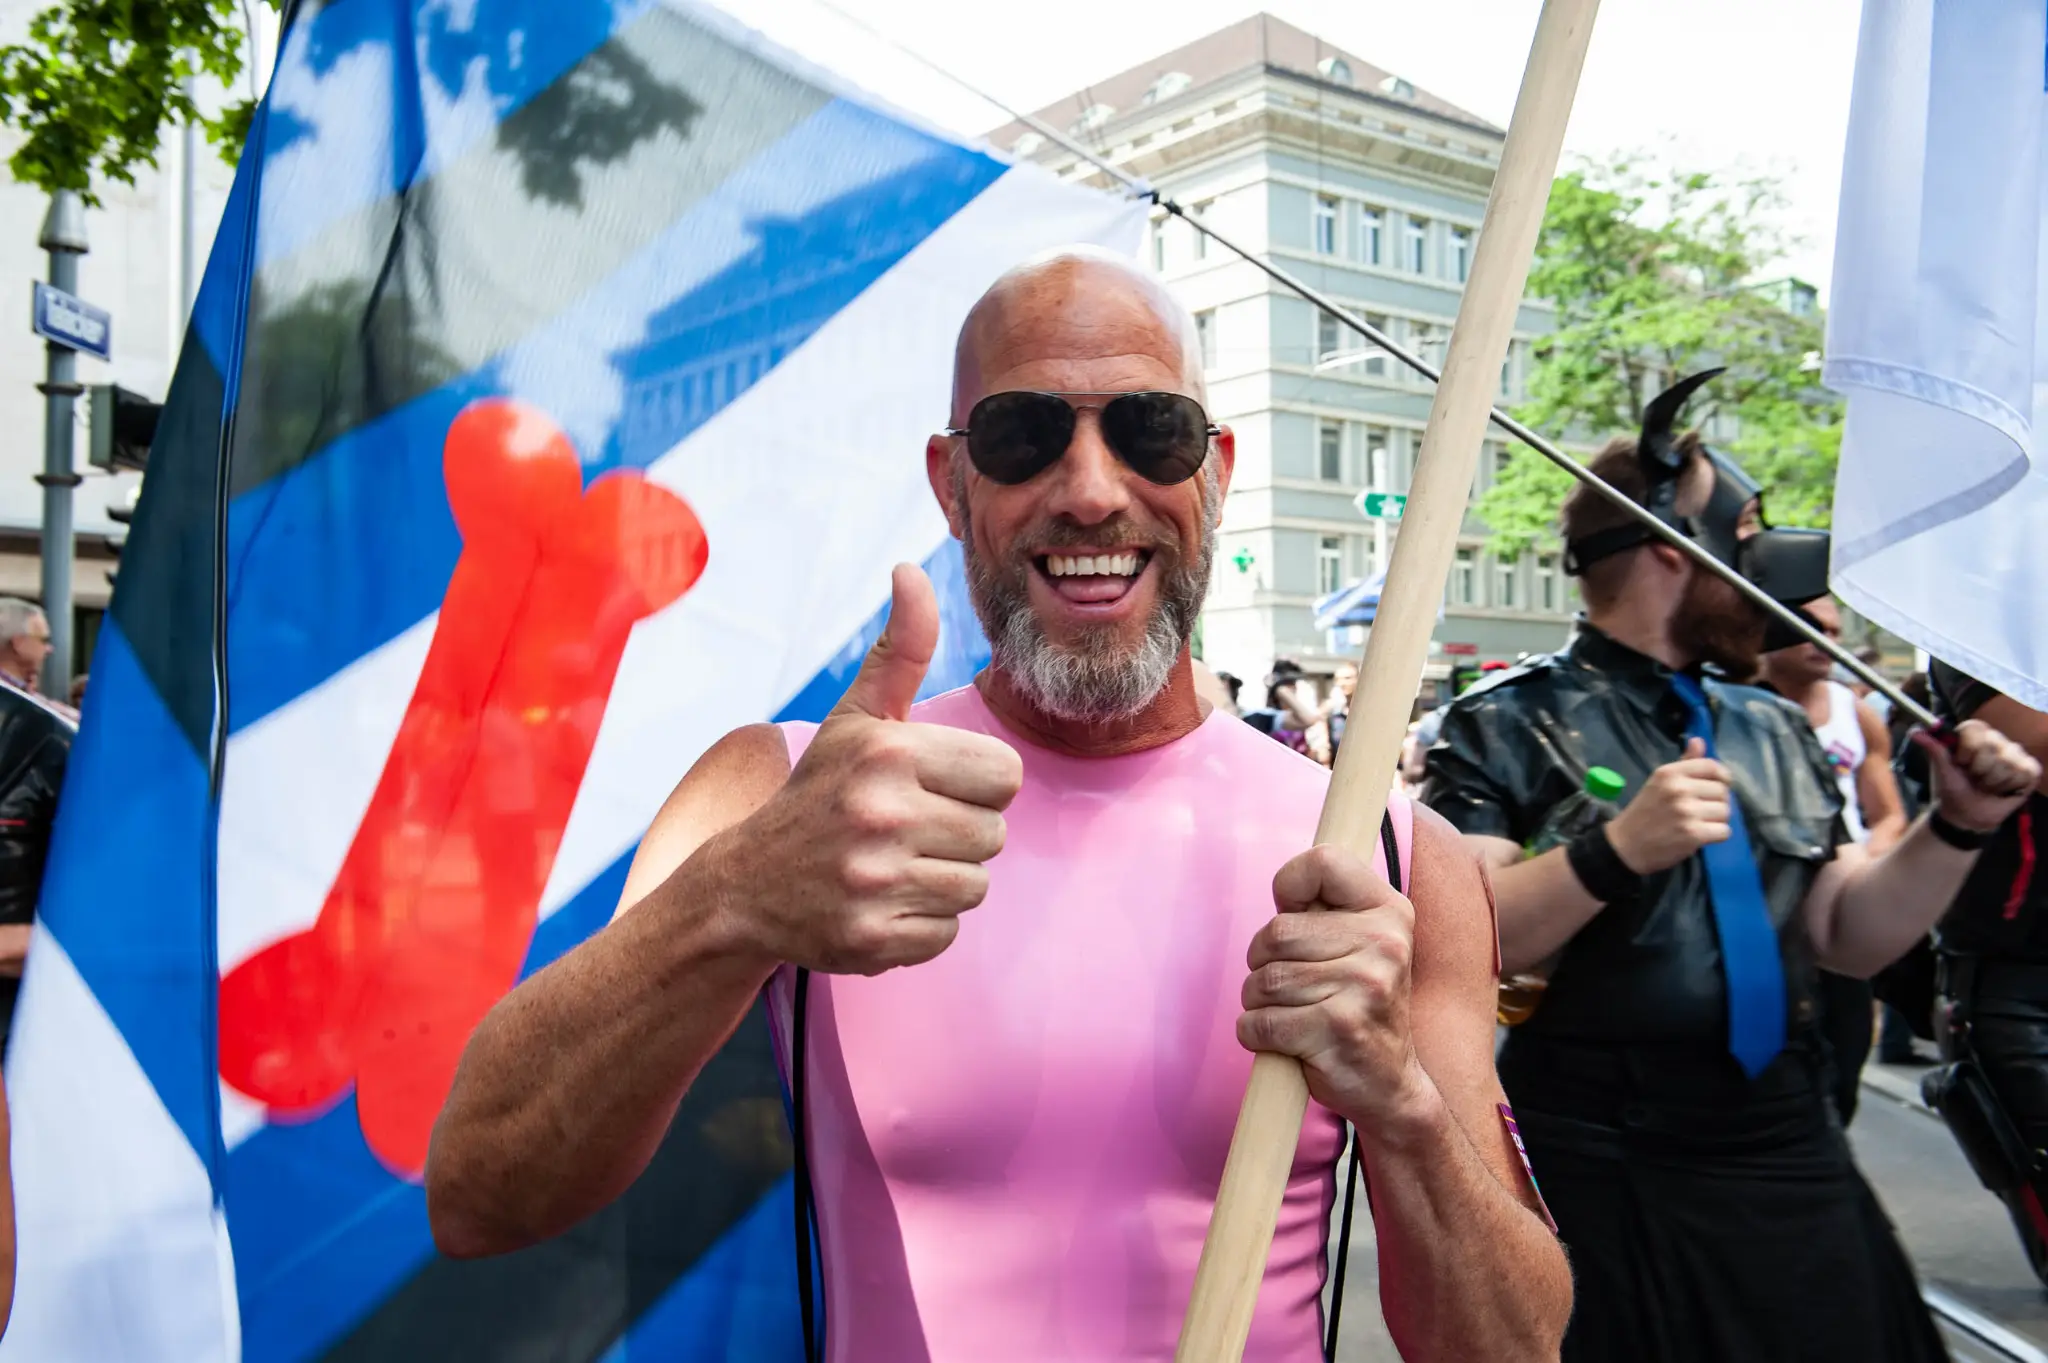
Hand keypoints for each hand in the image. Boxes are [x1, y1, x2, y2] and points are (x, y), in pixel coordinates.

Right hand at [713, 565, 1022, 974]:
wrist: (743, 886)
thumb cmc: (819, 792)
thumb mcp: (856, 717)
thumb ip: (899, 648)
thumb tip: (911, 570)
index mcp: (888, 753)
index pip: (1005, 775)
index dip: (973, 783)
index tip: (927, 787)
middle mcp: (882, 815)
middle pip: (995, 834)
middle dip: (958, 833)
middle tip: (903, 830)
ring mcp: (875, 882)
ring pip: (975, 886)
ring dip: (941, 879)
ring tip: (891, 865)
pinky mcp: (872, 939)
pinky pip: (946, 932)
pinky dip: (920, 924)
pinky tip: (878, 903)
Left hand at [1237, 844, 1434, 1130]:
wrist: (1392, 1086)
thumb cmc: (1360, 1006)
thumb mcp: (1364, 945)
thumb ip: (1328, 908)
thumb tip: (1284, 891)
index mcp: (1391, 912)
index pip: (1324, 862)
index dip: (1291, 888)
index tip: (1298, 918)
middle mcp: (1384, 944)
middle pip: (1276, 931)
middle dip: (1263, 962)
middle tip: (1290, 985)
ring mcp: (1364, 987)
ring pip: (1263, 980)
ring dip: (1259, 1002)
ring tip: (1290, 1015)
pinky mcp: (1338, 1029)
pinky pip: (1260, 1022)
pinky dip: (1255, 1034)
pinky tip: (1284, 1042)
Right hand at [1602, 739, 1730, 874]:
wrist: (1626, 846)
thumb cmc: (1645, 812)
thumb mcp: (1659, 782)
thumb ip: (1684, 763)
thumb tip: (1699, 741)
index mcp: (1669, 773)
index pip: (1712, 767)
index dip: (1722, 778)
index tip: (1716, 788)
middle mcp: (1679, 789)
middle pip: (1723, 792)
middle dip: (1717, 802)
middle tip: (1701, 811)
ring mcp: (1687, 812)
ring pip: (1725, 812)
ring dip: (1717, 820)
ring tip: (1700, 824)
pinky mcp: (1693, 834)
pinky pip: (1724, 831)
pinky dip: (1716, 836)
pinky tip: (1701, 836)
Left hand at [1914, 720, 2039, 833]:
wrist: (1967, 814)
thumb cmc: (1954, 788)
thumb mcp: (1942, 769)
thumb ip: (1934, 748)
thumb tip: (1915, 731)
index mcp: (1973, 735)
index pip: (1974, 728)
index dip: (1967, 749)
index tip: (1961, 763)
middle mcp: (1996, 739)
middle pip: (1992, 748)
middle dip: (1979, 770)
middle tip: (1974, 779)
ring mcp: (2015, 753)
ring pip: (2009, 764)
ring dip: (1994, 782)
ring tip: (1987, 786)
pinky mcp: (2030, 769)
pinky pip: (2025, 773)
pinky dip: (2011, 787)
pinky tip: (2004, 790)